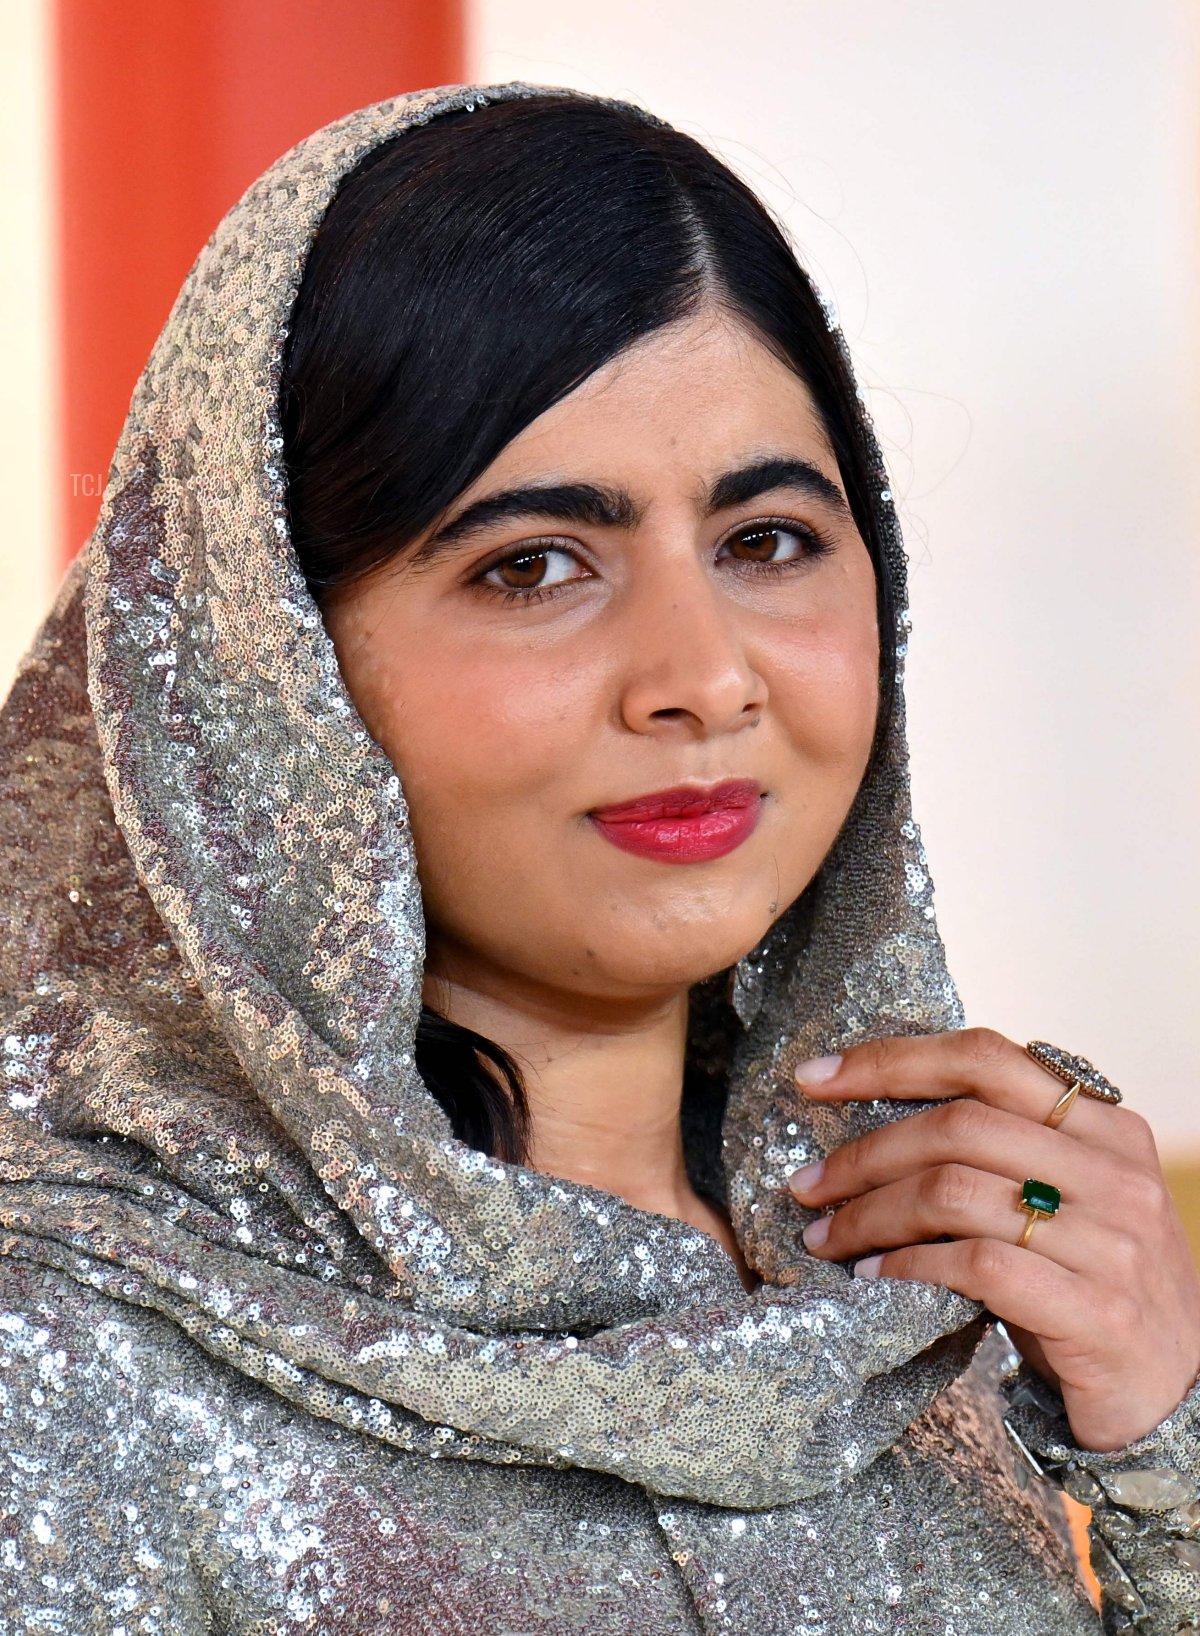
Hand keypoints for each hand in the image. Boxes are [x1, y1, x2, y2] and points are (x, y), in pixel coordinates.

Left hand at [786, 1027, 1199, 1451]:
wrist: (1174, 1399)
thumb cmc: (1090, 1285)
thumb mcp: (1065, 1198)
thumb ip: (1004, 1149)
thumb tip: (877, 1113)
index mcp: (1104, 1124)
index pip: (986, 1058)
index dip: (891, 1060)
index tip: (814, 1077)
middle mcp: (1114, 1171)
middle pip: (957, 1125)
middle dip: (864, 1153)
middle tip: (807, 1185)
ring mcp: (1111, 1240)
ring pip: (954, 1192)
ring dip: (870, 1214)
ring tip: (825, 1238)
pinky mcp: (1095, 1310)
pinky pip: (973, 1265)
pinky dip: (906, 1266)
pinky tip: (872, 1277)